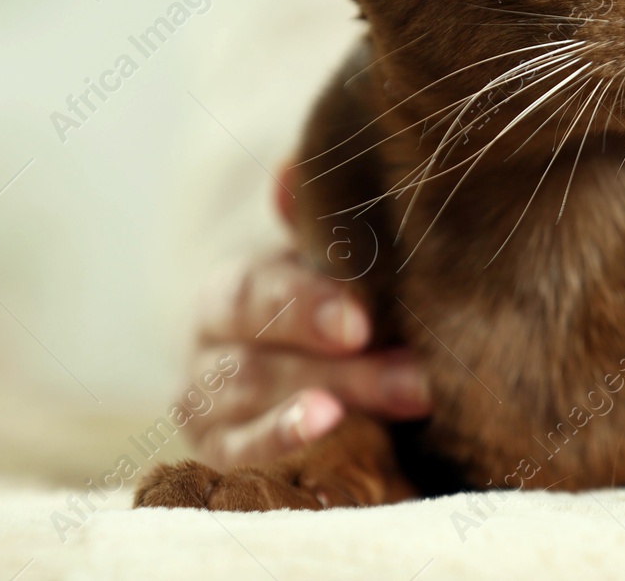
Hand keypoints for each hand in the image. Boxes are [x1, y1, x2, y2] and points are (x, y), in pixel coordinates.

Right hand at [180, 166, 431, 468]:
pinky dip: (283, 444)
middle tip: (418, 376)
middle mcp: (206, 347)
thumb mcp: (327, 262)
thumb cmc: (327, 304)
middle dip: (342, 370)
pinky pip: (243, 455)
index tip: (361, 324)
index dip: (303, 306)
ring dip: (331, 405)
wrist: (308, 374)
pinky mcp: (220, 454)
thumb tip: (292, 169)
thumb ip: (314, 221)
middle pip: (256, 360)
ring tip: (405, 401)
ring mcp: (207, 407)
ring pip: (252, 407)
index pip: (253, 292)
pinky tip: (330, 431)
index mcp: (232, 289)